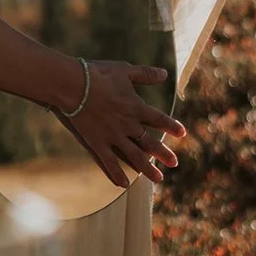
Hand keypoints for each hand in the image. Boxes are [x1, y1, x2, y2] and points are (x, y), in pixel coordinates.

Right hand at [52, 60, 185, 188]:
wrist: (73, 85)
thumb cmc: (98, 74)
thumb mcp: (125, 70)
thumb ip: (145, 74)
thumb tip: (165, 74)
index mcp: (136, 107)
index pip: (159, 119)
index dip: (171, 126)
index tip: (182, 133)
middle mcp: (128, 125)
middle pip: (149, 142)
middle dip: (163, 153)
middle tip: (175, 163)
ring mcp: (112, 136)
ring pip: (134, 156)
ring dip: (147, 169)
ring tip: (159, 179)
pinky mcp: (96, 143)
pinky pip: (109, 162)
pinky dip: (117, 174)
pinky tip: (124, 185)